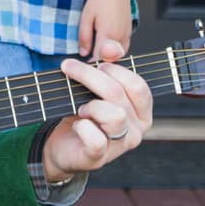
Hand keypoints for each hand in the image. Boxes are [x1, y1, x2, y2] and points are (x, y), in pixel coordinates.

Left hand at [41, 56, 152, 183]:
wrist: (63, 145)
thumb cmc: (84, 113)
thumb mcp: (95, 86)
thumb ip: (107, 63)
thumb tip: (111, 47)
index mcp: (141, 112)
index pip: (138, 85)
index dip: (115, 69)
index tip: (95, 61)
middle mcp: (136, 130)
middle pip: (118, 94)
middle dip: (90, 75)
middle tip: (68, 68)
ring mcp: (120, 146)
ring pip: (114, 116)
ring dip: (91, 106)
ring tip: (80, 107)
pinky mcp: (100, 158)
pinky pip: (96, 140)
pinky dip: (82, 127)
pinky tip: (77, 124)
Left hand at [77, 0, 131, 60]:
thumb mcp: (86, 17)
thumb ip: (84, 37)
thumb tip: (83, 53)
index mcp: (108, 35)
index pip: (99, 59)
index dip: (90, 63)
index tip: (82, 63)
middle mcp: (120, 38)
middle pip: (110, 60)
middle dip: (99, 60)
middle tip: (88, 55)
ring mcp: (127, 35)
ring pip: (118, 55)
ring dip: (107, 55)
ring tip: (96, 48)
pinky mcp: (129, 32)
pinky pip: (123, 48)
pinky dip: (115, 49)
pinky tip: (107, 43)